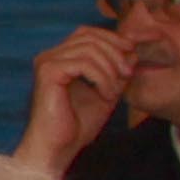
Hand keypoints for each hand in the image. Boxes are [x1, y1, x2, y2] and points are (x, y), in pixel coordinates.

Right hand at [20, 25, 132, 168]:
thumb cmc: (78, 124)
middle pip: (89, 36)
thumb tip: (132, 50)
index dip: (112, 38)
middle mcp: (50, 56)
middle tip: (128, 74)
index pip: (87, 32)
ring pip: (88, 48)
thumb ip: (116, 72)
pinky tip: (105, 95)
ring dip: (109, 69)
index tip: (132, 54)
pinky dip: (101, 78)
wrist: (60, 146)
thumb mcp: (106, 92)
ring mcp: (47, 62)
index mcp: (60, 58)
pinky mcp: (48, 72)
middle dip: (115, 53)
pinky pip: (83, 63)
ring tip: (114, 91)